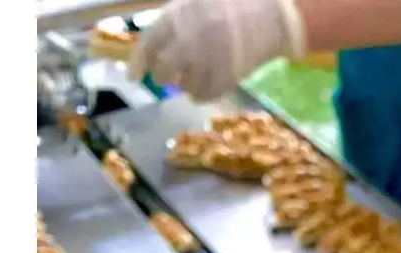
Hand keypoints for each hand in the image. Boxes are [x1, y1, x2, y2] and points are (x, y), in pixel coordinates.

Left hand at [129, 0, 303, 102]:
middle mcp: (189, 41)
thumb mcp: (192, 1)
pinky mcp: (226, 78)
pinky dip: (203, 93)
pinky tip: (207, 84)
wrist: (268, 13)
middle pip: (164, 72)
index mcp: (177, 16)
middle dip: (164, 75)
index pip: (148, 45)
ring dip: (187, 84)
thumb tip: (154, 51)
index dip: (138, 63)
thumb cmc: (229, 3)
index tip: (132, 77)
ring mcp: (209, 62)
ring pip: (185, 87)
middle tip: (170, 74)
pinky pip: (205, 95)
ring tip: (196, 74)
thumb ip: (172, 23)